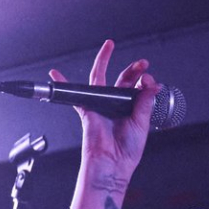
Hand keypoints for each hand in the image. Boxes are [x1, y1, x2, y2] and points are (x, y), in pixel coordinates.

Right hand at [65, 39, 159, 192]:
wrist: (112, 163)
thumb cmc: (127, 150)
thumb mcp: (142, 123)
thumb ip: (146, 102)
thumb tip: (152, 84)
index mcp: (131, 108)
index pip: (138, 87)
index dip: (144, 80)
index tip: (149, 79)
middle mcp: (116, 104)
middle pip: (122, 79)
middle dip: (132, 68)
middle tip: (142, 62)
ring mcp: (101, 104)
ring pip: (100, 78)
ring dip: (103, 60)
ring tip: (109, 45)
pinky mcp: (87, 109)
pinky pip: (74, 94)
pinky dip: (64, 82)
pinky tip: (56, 73)